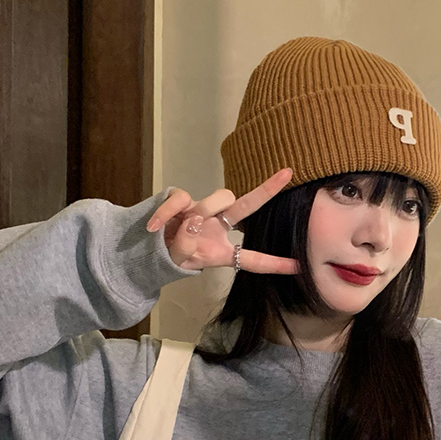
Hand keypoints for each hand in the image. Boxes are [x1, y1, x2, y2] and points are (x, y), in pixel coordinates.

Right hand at [146, 167, 299, 275]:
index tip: (299, 266)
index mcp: (222, 250)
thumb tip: (193, 220)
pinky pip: (181, 198)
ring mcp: (200, 210)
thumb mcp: (179, 262)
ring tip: (180, 228)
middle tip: (287, 173)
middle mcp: (217, 226)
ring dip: (203, 211)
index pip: (252, 258)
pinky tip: (155, 227)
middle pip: (245, 205)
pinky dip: (167, 213)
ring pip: (217, 198)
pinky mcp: (181, 199)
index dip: (274, 263)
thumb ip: (186, 247)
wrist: (142, 250)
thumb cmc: (168, 258)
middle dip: (266, 189)